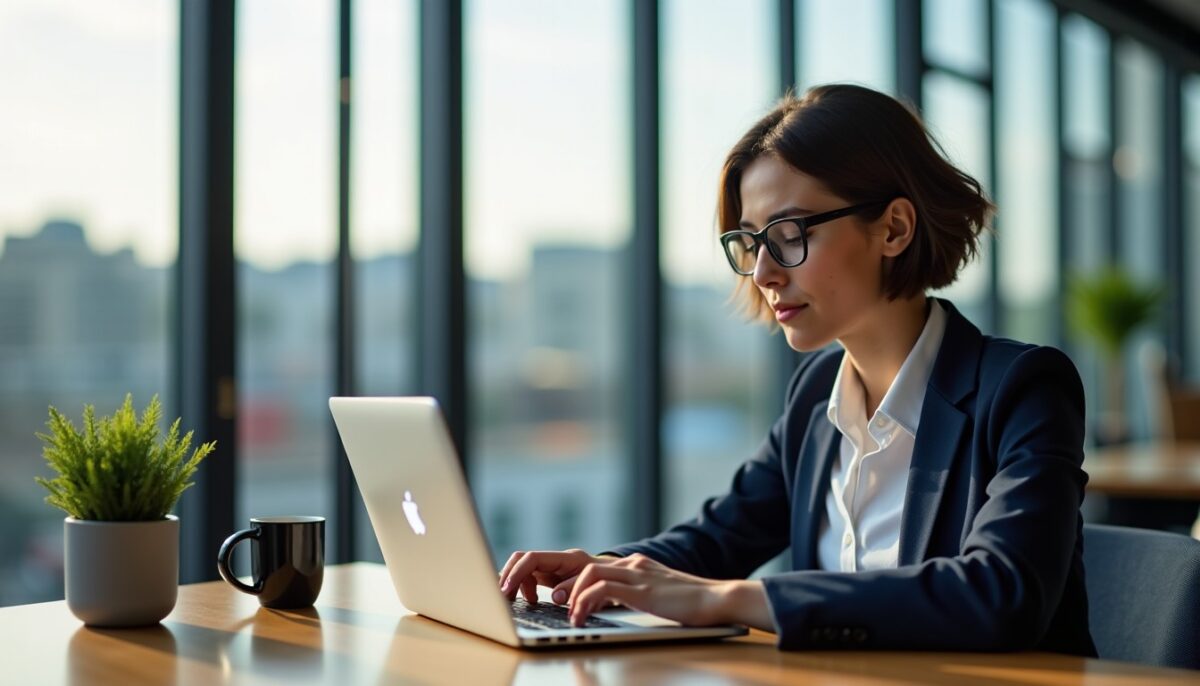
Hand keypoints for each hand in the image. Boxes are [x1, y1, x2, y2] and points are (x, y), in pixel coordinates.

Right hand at [498, 548, 605, 603]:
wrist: (616, 577)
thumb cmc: (607, 581)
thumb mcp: (596, 586)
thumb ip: (575, 589)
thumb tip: (555, 596)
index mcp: (567, 558)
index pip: (533, 558)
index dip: (518, 573)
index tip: (507, 590)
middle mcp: (556, 560)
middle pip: (522, 558)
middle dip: (509, 575)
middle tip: (503, 596)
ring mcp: (552, 567)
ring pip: (523, 568)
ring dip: (515, 583)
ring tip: (517, 601)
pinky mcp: (550, 576)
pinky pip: (529, 577)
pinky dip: (523, 588)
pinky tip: (530, 601)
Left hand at [565, 553, 733, 626]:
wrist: (717, 599)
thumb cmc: (692, 603)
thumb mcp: (659, 593)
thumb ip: (640, 593)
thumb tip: (617, 605)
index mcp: (637, 565)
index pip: (596, 566)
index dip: (575, 581)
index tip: (564, 599)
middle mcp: (635, 565)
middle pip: (587, 566)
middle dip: (567, 585)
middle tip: (557, 604)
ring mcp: (639, 575)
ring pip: (590, 573)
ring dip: (573, 595)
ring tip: (570, 615)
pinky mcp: (643, 590)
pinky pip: (603, 589)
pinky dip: (586, 602)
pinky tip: (583, 616)